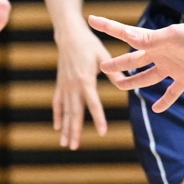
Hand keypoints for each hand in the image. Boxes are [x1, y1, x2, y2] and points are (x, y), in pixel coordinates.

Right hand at [51, 25, 110, 150]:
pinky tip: (57, 127)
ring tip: (65, 144)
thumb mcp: (103, 56)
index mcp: (85, 80)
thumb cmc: (89, 44)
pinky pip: (58, 103)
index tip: (102, 133)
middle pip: (74, 112)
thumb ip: (114, 72)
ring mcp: (65, 86)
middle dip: (74, 130)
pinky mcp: (60, 84)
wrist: (69, 35)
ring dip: (65, 128)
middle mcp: (73, 86)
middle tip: (74, 147)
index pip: (92, 103)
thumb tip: (126, 84)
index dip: (98, 118)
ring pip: (65, 111)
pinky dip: (58, 115)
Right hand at [91, 14, 183, 112]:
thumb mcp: (173, 36)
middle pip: (133, 60)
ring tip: (122, 86)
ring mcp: (173, 66)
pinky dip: (165, 100)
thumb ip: (151, 39)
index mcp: (154, 41)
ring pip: (148, 77)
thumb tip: (130, 37)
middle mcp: (160, 54)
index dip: (107, 27)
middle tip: (102, 68)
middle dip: (118, 64)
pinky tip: (156, 108)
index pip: (125, 34)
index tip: (90, 19)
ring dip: (135, 81)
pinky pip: (172, 92)